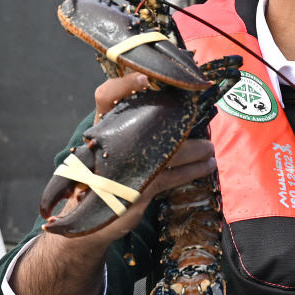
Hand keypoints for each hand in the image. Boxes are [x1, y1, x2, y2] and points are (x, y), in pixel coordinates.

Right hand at [67, 73, 218, 244]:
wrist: (85, 216)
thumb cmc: (107, 172)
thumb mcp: (116, 144)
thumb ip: (137, 127)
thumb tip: (177, 111)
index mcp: (103, 126)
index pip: (106, 96)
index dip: (123, 84)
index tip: (145, 78)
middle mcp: (109, 143)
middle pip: (148, 122)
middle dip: (180, 121)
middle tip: (200, 116)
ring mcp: (122, 168)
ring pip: (170, 152)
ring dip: (195, 149)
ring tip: (210, 149)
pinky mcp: (136, 190)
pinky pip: (172, 177)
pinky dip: (193, 170)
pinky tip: (207, 166)